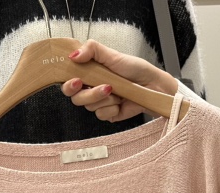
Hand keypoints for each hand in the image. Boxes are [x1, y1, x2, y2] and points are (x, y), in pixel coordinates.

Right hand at [61, 40, 177, 122]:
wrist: (151, 85)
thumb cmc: (134, 68)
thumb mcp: (112, 54)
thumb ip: (91, 50)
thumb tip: (73, 55)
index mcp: (89, 74)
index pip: (68, 82)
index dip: (68, 85)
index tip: (76, 81)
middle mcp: (91, 88)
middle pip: (76, 98)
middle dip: (90, 94)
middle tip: (106, 87)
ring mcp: (99, 103)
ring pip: (89, 107)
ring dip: (104, 99)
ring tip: (117, 90)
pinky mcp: (108, 115)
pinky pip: (101, 115)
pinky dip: (112, 108)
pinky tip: (120, 101)